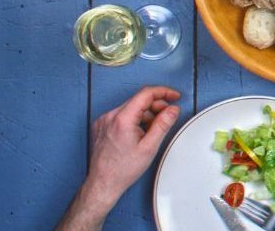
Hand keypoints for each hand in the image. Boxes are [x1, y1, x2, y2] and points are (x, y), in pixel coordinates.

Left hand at [58, 86, 181, 230]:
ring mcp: (103, 121)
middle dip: (156, 105)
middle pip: (138, 100)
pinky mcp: (101, 126)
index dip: (164, 92)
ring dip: (145, 113)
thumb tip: (173, 109)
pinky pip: (121, 115)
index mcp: (122, 119)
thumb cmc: (123, 169)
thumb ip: (163, 124)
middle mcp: (110, 116)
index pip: (146, 94)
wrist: (103, 182)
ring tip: (152, 130)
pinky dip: (133, 119)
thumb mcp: (150, 147)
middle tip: (167, 115)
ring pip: (130, 107)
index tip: (174, 96)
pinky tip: (139, 133)